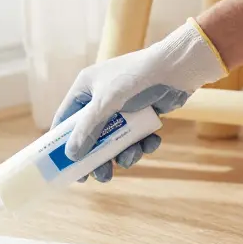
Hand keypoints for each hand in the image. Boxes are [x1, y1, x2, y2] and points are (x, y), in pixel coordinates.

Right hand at [54, 18, 227, 181]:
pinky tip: (152, 142)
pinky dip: (143, 143)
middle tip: (103, 176)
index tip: (66, 167)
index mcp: (86, 89)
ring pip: (116, 140)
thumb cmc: (137, 78)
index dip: (63, 143)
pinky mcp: (143, 114)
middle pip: (92, 135)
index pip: (66, 119)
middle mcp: (101, 98)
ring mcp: (123, 107)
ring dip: (124, 152)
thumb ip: (88, 130)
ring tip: (131, 158)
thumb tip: (71, 155)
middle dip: (99, 156)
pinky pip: (136, 136)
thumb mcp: (107, 104)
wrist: (179, 68)